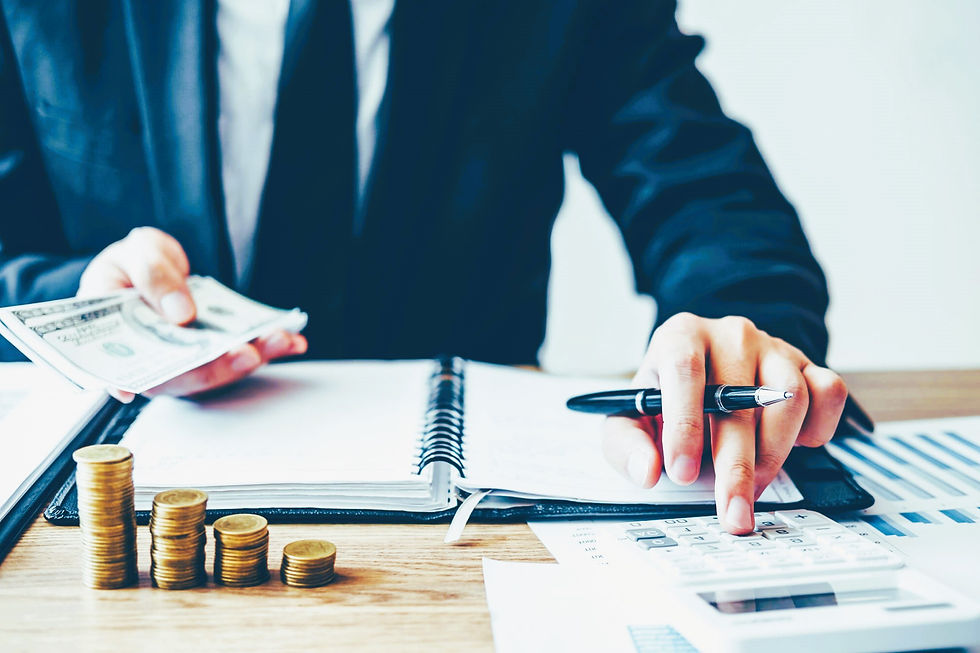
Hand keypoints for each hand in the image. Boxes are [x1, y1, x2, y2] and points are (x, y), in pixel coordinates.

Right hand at [78, 227, 306, 401]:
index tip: (137, 389)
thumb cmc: (131, 266)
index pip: (122, 370)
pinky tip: (293, 339)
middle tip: (247, 354)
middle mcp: (154, 362)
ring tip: (282, 340)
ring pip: (218, 369)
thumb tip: (181, 312)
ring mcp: (187, 361)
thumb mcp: (134, 255)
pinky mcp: (214, 352)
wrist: (152, 265)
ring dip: (253, 358)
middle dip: (218, 367)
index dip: (132, 381)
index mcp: (117, 343)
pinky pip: (241, 354)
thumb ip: (152, 276)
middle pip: (183, 376)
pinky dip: (269, 348)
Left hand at [602, 313, 846, 533]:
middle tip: (732, 511)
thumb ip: (626, 444)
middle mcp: (729, 335)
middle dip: (736, 466)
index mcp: (680, 337)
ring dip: (775, 453)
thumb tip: (646, 472)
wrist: (702, 371)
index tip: (680, 472)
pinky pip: (829, 392)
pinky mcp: (807, 364)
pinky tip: (796, 447)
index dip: (684, 423)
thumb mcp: (630, 416)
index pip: (685, 371)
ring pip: (790, 398)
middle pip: (741, 397)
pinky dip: (820, 427)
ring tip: (754, 488)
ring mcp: (773, 347)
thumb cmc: (666, 396)